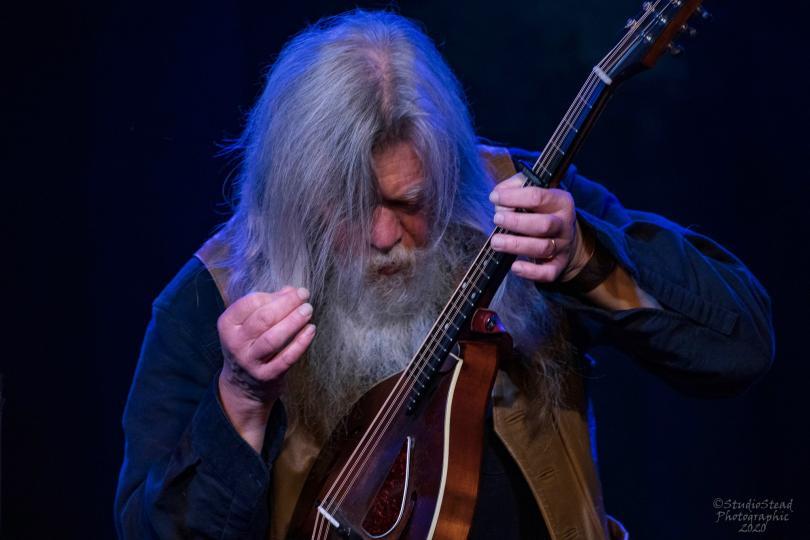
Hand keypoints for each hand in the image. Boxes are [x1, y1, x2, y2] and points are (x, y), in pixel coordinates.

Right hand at [217, 287, 315, 449]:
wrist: (243, 385)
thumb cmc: (249, 344)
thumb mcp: (248, 324)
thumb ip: (267, 304)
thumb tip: (291, 291)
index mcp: (228, 324)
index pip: (251, 302)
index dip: (275, 295)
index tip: (293, 291)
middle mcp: (236, 343)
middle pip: (263, 318)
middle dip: (287, 304)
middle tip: (305, 296)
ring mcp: (250, 361)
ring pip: (274, 338)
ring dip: (294, 321)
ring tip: (308, 310)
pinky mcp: (266, 376)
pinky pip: (286, 358)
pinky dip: (300, 343)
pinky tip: (310, 330)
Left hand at [489, 175, 589, 282]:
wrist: (564, 235)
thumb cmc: (541, 210)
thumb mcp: (534, 191)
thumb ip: (516, 186)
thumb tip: (498, 194)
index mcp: (560, 201)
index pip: (538, 197)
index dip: (513, 197)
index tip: (494, 198)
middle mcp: (564, 224)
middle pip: (544, 225)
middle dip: (517, 222)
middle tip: (497, 219)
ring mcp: (562, 246)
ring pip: (543, 248)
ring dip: (516, 245)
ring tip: (496, 242)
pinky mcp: (558, 265)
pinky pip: (548, 272)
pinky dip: (531, 272)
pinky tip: (515, 266)